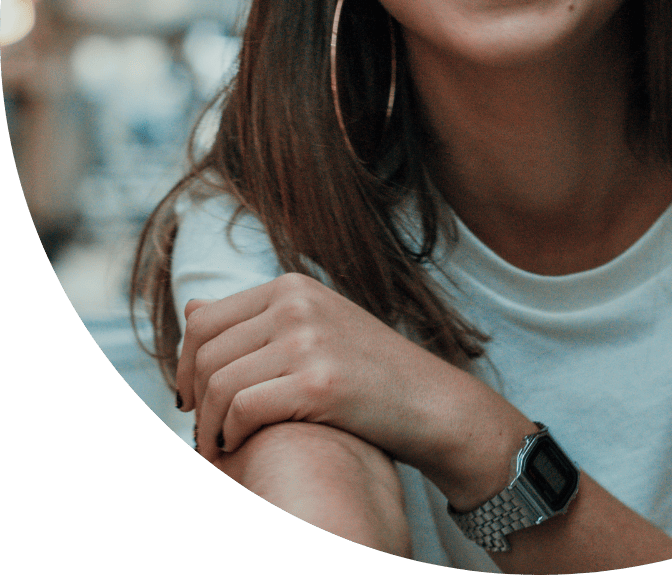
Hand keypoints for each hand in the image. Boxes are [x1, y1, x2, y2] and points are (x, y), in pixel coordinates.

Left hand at [175, 271, 516, 496]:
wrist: (428, 400)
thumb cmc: (367, 370)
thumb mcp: (313, 326)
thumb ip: (255, 318)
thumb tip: (191, 306)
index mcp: (291, 286)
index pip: (204, 321)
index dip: (184, 365)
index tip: (189, 397)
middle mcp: (296, 304)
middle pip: (207, 355)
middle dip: (193, 400)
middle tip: (202, 432)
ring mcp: (308, 340)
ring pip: (218, 386)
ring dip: (206, 426)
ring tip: (217, 445)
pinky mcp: (318, 383)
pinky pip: (242, 410)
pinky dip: (229, 435)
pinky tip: (238, 445)